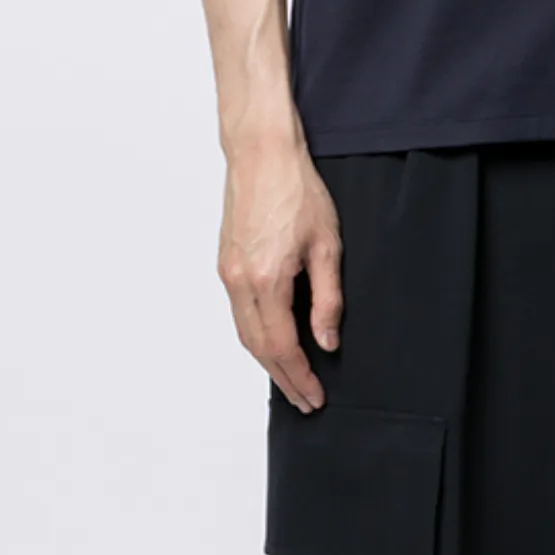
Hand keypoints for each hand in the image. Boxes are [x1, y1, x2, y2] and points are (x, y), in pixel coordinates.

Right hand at [218, 144, 342, 410]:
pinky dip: (255, 337)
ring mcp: (228, 273)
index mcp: (266, 279)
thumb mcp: (327, 246)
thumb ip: (328, 300)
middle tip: (304, 400)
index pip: (282, 346)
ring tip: (291, 380)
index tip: (315, 396)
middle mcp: (239, 281)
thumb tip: (327, 342)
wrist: (261, 154)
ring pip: (244, 333)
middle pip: (258, 348)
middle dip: (283, 378)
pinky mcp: (225, 264)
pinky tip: (273, 344)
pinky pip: (238, 314)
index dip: (299, 376)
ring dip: (267, 361)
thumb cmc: (297, 190)